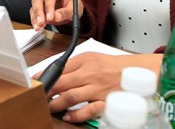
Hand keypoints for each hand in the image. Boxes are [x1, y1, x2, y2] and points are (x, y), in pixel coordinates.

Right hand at [30, 0, 76, 30]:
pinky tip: (37, 26)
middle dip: (39, 12)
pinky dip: (34, 20)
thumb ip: (66, 12)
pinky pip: (33, 12)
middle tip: (41, 22)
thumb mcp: (74, 9)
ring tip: (39, 26)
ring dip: (35, 17)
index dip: (49, 7)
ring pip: (34, 5)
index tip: (50, 18)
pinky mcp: (38, 6)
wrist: (70, 9)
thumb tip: (56, 16)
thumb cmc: (72, 5)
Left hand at [38, 53, 161, 122]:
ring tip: (48, 107)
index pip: (60, 68)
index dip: (45, 75)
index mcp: (86, 60)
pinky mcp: (107, 102)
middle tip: (37, 96)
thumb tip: (54, 71)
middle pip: (62, 83)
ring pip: (71, 97)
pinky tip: (69, 117)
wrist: (139, 72)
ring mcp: (98, 89)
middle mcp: (91, 74)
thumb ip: (74, 64)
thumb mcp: (92, 57)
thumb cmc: (114, 66)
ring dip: (56, 104)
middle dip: (47, 91)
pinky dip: (77, 115)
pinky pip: (89, 110)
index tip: (35, 81)